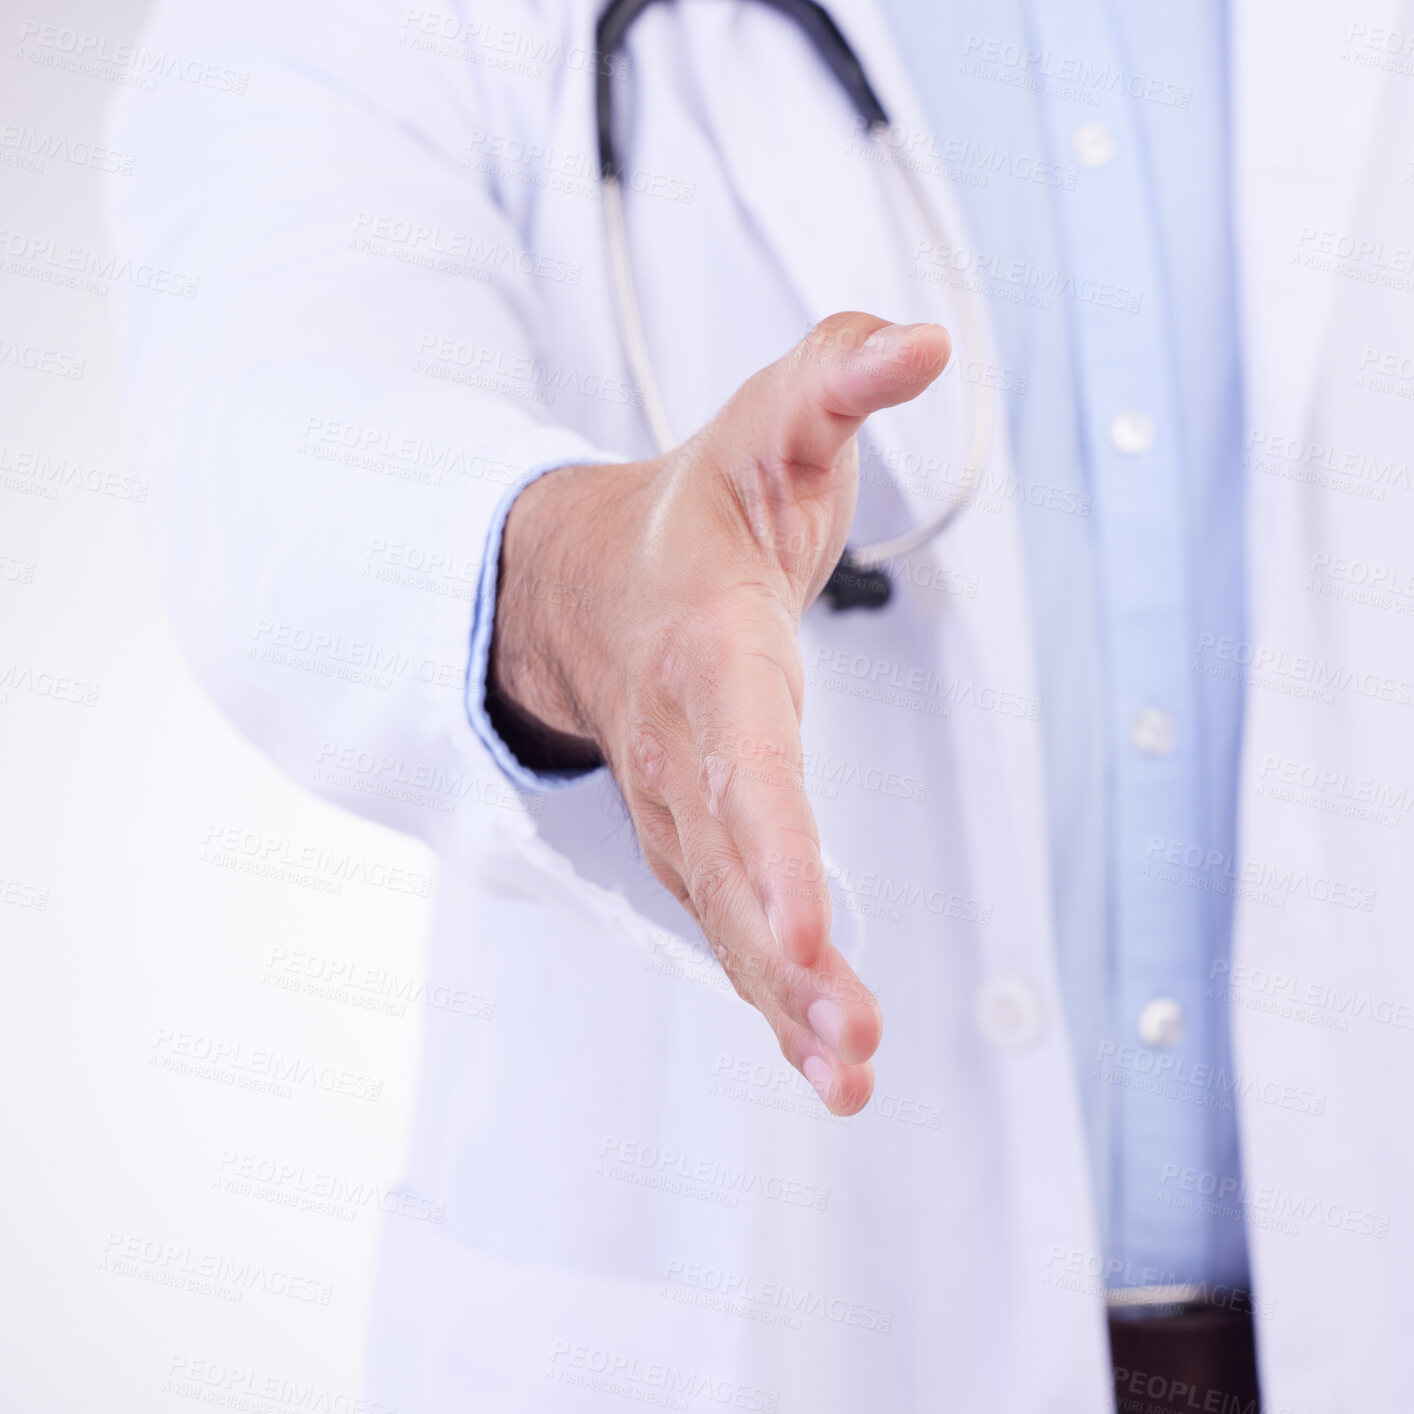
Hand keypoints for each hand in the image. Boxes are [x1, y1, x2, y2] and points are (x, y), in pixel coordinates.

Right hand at [489, 313, 950, 1113]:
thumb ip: (839, 379)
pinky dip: (779, 1000)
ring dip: (788, 1005)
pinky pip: (737, 930)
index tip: (810, 930)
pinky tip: (831, 1063)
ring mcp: (687, 810)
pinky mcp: (702, 846)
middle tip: (850, 1047)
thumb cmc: (700, 512)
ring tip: (851, 1080)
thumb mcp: (771, 424)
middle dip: (787, 959)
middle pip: (736, 867)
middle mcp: (691, 751)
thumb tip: (927, 340)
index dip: (775, 845)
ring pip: (732, 920)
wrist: (589, 588)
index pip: (744, 758)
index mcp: (709, 651)